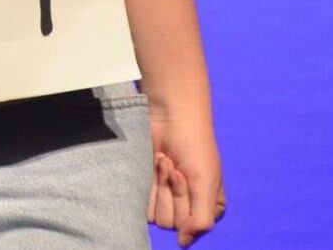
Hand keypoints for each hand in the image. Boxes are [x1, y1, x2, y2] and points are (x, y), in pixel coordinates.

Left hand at [148, 100, 223, 245]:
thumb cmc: (194, 146)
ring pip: (156, 215)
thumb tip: (183, 244)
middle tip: (175, 167)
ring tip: (164, 162)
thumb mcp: (205, 183)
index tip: (188, 175)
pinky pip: (142, 203)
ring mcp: (167, 195)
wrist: (169, 116)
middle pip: (173, 221)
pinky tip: (154, 162)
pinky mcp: (147, 186)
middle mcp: (189, 205)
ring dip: (159, 186)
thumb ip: (200, 219)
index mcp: (210, 207)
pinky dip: (147, 183)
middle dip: (172, 192)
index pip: (193, 224)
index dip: (187, 200)